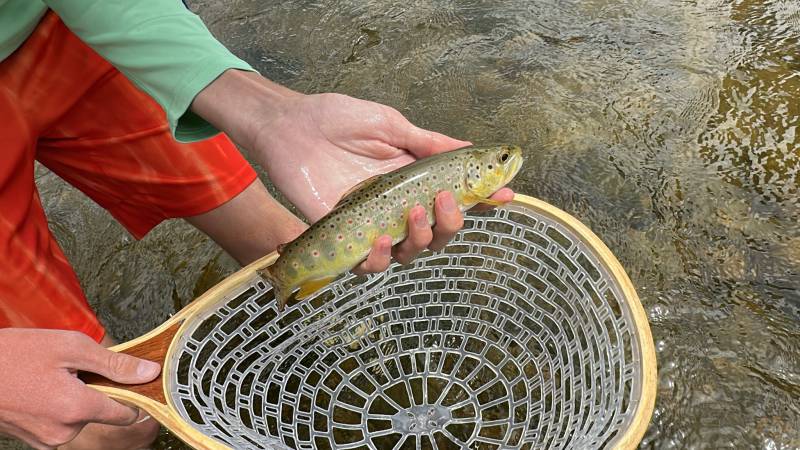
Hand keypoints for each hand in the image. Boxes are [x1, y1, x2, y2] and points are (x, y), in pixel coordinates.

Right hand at [0, 329, 160, 448]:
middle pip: (103, 412)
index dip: (134, 394)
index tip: (135, 380)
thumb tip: (148, 372)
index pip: (127, 414)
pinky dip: (61, 406)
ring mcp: (47, 439)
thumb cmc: (14, 354)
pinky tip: (44, 388)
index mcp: (76, 409)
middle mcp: (64, 431)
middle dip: (98, 389)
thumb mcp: (71, 346)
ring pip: (82, 417)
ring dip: (77, 397)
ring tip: (54, 376)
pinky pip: (62, 423)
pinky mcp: (35, 440)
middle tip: (77, 368)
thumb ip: (115, 364)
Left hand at [192, 70, 513, 270]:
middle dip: (452, 224)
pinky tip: (381, 238)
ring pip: (411, 253)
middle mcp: (397, 206)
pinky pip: (370, 264)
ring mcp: (372, 225)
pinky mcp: (344, 239)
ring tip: (413, 213)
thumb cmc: (335, 119)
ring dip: (421, 240)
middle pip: (439, 233)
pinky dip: (381, 258)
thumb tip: (468, 146)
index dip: (483, 200)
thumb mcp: (389, 124)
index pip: (455, 197)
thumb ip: (426, 142)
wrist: (288, 126)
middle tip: (444, 201)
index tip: (506, 196)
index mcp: (412, 179)